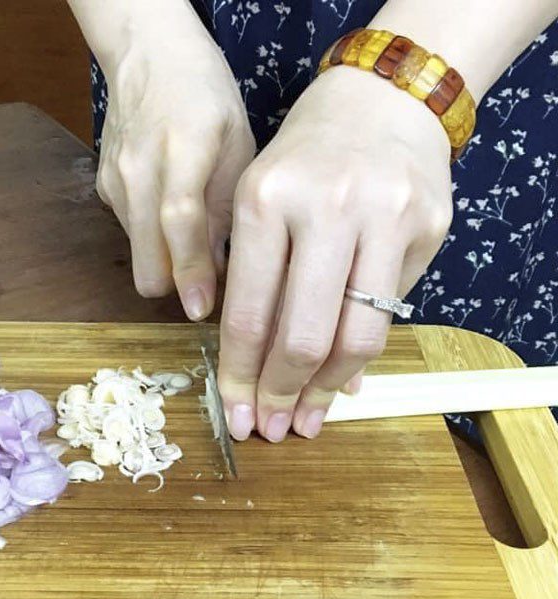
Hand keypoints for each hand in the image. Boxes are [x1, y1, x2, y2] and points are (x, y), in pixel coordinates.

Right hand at [95, 3, 254, 319]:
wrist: (147, 55)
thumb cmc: (204, 96)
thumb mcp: (236, 143)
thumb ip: (228, 207)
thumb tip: (225, 271)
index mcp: (183, 148)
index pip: (180, 223)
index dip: (191, 272)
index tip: (202, 310)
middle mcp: (139, 168)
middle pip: (145, 259)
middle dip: (173, 283)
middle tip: (205, 282)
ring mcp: (115, 180)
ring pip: (137, 254)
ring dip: (164, 261)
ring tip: (191, 240)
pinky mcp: (104, 187)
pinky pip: (130, 233)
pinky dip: (151, 236)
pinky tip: (168, 211)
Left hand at [219, 66, 452, 441]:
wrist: (380, 101)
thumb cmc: (303, 160)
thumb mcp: (259, 203)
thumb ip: (259, 284)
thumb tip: (266, 368)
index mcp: (266, 199)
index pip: (249, 313)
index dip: (241, 377)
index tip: (237, 415)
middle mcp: (328, 207)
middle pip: (303, 335)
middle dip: (281, 394)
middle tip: (272, 429)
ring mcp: (386, 216)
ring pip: (355, 337)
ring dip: (326, 390)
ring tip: (307, 417)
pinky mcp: (429, 227)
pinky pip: (390, 314)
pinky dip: (362, 357)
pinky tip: (343, 379)